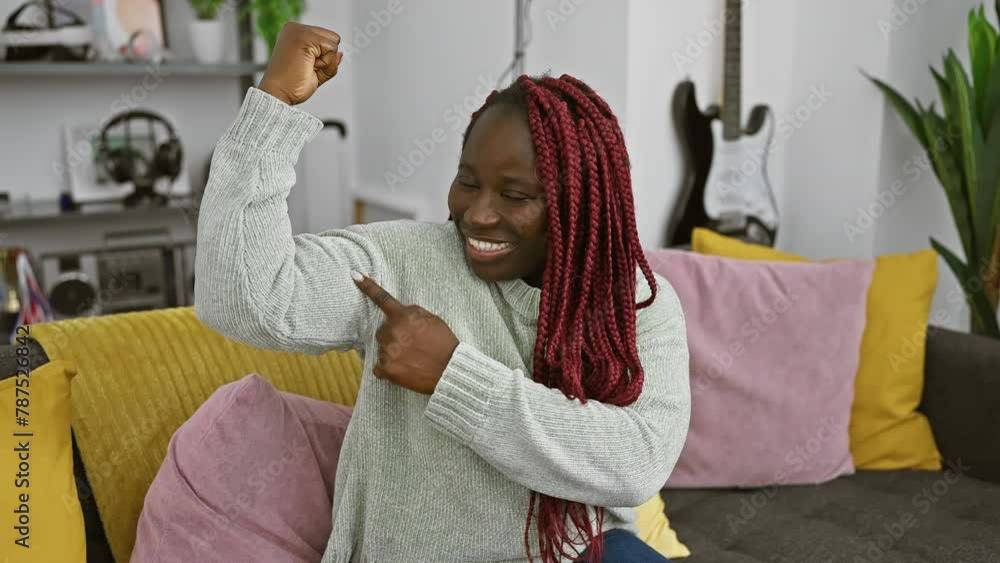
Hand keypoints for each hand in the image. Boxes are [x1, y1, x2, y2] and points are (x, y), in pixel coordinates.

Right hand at [257, 22, 342, 105]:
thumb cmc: (292, 85)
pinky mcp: (304, 37)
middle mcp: (296, 28)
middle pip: (333, 39)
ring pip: (334, 42)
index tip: (304, 66)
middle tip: (306, 68)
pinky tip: (307, 67)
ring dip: (325, 61)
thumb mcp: (316, 72)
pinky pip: (331, 49)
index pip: (327, 40)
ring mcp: (299, 30)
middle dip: (326, 59)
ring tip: (305, 67)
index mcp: (296, 33)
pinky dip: (325, 63)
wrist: (277, 94)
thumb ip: (329, 61)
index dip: (323, 58)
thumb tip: (341, 53)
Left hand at [352, 271, 459, 394]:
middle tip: (411, 346)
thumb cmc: (444, 344)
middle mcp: (391, 331)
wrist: (450, 370)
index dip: (368, 286)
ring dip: (392, 353)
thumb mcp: (433, 319)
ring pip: (382, 350)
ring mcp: (387, 350)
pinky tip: (404, 370)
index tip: (355, 275)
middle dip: (393, 336)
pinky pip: (379, 368)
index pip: (383, 299)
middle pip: (382, 331)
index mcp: (403, 316)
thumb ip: (414, 313)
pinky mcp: (386, 369)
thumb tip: (401, 313)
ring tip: (411, 359)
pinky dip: (388, 370)